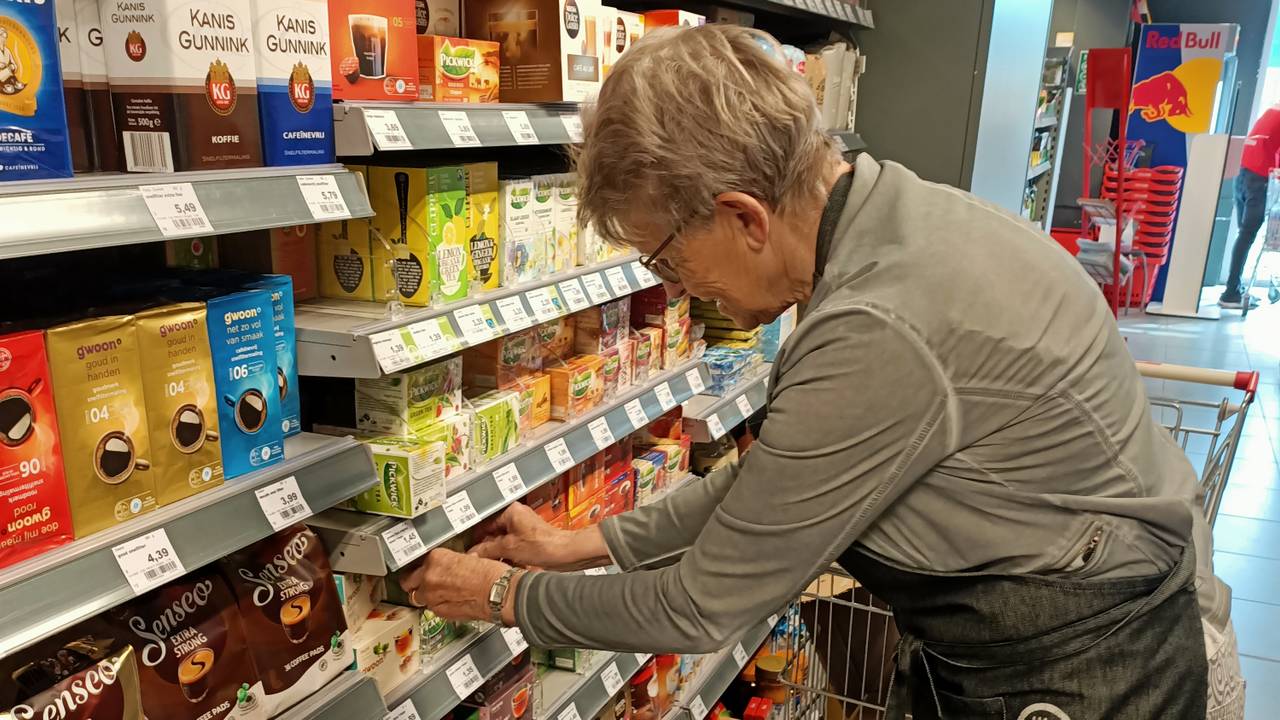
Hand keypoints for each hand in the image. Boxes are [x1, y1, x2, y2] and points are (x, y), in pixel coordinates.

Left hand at [399, 548, 513, 622]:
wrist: (499, 593)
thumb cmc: (491, 574)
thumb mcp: (467, 558)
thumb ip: (450, 563)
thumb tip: (447, 568)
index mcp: (436, 558)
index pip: (417, 562)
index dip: (422, 567)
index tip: (424, 569)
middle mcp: (429, 576)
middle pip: (408, 582)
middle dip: (414, 582)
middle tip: (422, 583)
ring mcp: (432, 596)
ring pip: (417, 597)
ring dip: (425, 596)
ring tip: (438, 594)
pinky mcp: (439, 612)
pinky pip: (431, 608)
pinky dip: (437, 606)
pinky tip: (449, 602)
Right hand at [468, 503, 586, 569]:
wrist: (565, 553)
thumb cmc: (543, 545)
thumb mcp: (509, 548)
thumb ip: (488, 549)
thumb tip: (472, 553)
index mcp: (510, 511)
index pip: (485, 523)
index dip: (477, 538)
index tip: (469, 549)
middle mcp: (517, 515)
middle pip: (494, 532)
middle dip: (488, 547)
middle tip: (480, 560)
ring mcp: (524, 526)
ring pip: (504, 540)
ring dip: (499, 552)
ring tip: (493, 563)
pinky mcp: (530, 537)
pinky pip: (513, 545)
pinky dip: (508, 554)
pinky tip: (506, 565)